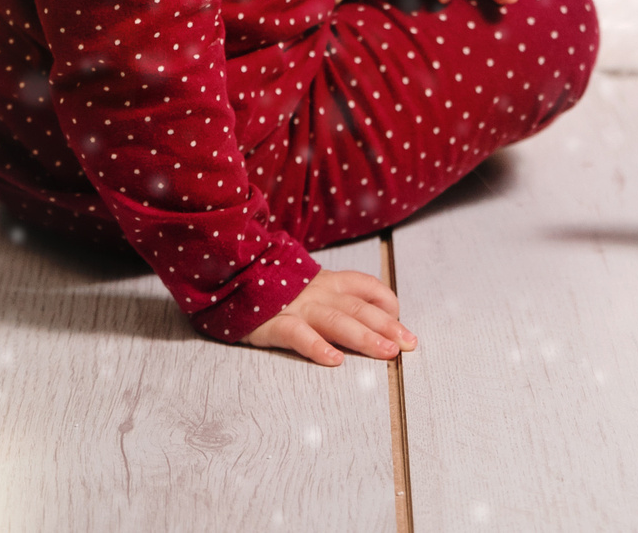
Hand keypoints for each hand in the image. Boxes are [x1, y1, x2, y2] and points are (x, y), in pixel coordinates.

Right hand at [242, 269, 417, 366]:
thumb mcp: (308, 288)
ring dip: (364, 336)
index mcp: (327, 282)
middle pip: (359, 308)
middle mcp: (317, 291)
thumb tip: (370, 319)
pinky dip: (316, 346)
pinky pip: (297, 335)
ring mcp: (296, 306)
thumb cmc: (273, 290)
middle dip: (387, 326)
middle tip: (409, 344)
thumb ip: (335, 299)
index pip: (366, 286)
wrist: (228, 278)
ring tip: (386, 352)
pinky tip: (334, 360)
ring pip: (336, 320)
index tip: (402, 322)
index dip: (387, 303)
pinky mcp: (273, 323)